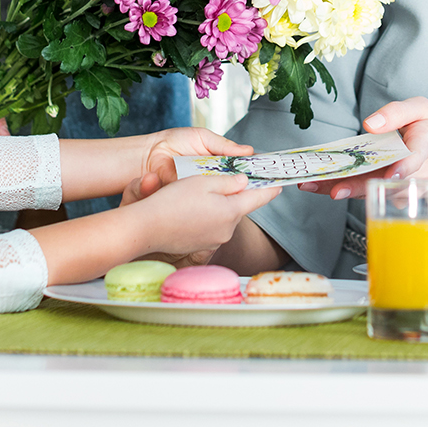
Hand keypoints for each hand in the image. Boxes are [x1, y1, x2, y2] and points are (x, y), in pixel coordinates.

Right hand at [125, 173, 281, 260]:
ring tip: (202, 194)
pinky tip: (192, 209)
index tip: (279, 184)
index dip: (270, 189)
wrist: (148, 229)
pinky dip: (207, 216)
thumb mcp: (203, 182)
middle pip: (239, 207)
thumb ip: (229, 182)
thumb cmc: (174, 201)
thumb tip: (244, 183)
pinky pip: (211, 226)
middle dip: (236, 194)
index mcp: (231, 211)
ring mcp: (214, 240)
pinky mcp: (201, 246)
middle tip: (230, 180)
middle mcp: (227, 229)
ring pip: (224, 217)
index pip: (259, 199)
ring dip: (219, 205)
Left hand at [136, 126, 251, 196]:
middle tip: (262, 182)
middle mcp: (212, 178)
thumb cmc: (174, 141)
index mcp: (218, 162)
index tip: (267, 171)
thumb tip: (248, 151)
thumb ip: (224, 145)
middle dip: (247, 184)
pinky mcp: (192, 197)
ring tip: (245, 187)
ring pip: (222, 193)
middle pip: (235, 184)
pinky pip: (205, 198)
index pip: (240, 168)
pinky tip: (220, 192)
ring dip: (232, 191)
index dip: (253, 171)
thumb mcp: (203, 138)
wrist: (149, 154)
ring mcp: (202, 189)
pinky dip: (212, 196)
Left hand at [299, 98, 427, 200]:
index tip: (392, 174)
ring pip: (369, 191)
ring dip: (341, 189)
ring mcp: (398, 189)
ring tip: (313, 185)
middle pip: (384, 184)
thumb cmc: (427, 130)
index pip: (414, 160)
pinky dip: (339, 187)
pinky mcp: (384, 194)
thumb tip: (370, 124)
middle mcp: (412, 175)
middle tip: (337, 191)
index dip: (403, 168)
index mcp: (424, 148)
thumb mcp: (421, 109)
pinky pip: (362, 191)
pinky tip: (316, 184)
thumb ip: (398, 112)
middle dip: (359, 188)